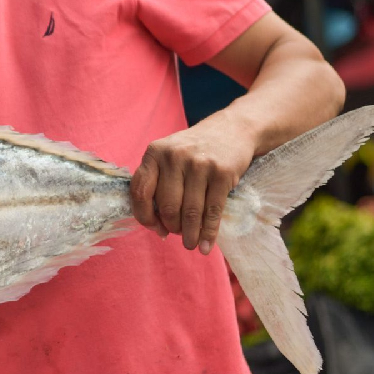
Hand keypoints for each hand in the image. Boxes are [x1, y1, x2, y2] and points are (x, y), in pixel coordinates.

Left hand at [129, 116, 255, 254]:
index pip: (140, 191)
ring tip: (190, 244)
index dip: (145, 216)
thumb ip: (157, 183)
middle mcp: (174, 157)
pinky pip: (212, 211)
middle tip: (177, 234)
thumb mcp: (168, 155)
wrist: (233, 129)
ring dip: (190, 235)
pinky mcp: (222, 173)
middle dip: (172, 227)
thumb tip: (156, 226)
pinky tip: (207, 245)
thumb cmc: (194, 150)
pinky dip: (209, 233)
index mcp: (154, 153)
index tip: (155, 228)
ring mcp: (199, 164)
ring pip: (190, 212)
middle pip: (167, 206)